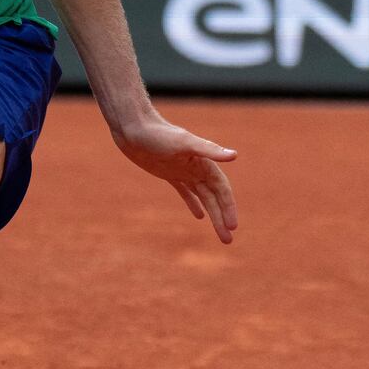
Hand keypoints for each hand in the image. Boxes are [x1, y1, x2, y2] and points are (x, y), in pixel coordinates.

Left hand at [114, 118, 238, 243]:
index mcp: (203, 163)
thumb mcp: (184, 144)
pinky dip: (194, 204)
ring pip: (202, 197)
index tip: (232, 227)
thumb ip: (209, 150)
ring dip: (212, 214)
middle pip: (214, 197)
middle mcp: (197, 168)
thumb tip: (234, 156)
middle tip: (228, 240)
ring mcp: (183, 171)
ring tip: (220, 233)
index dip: (228, 207)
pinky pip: (186, 192)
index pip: (221, 189)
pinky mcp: (169, 174)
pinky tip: (199, 216)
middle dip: (222, 218)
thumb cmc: (158, 134)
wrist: (133, 128)